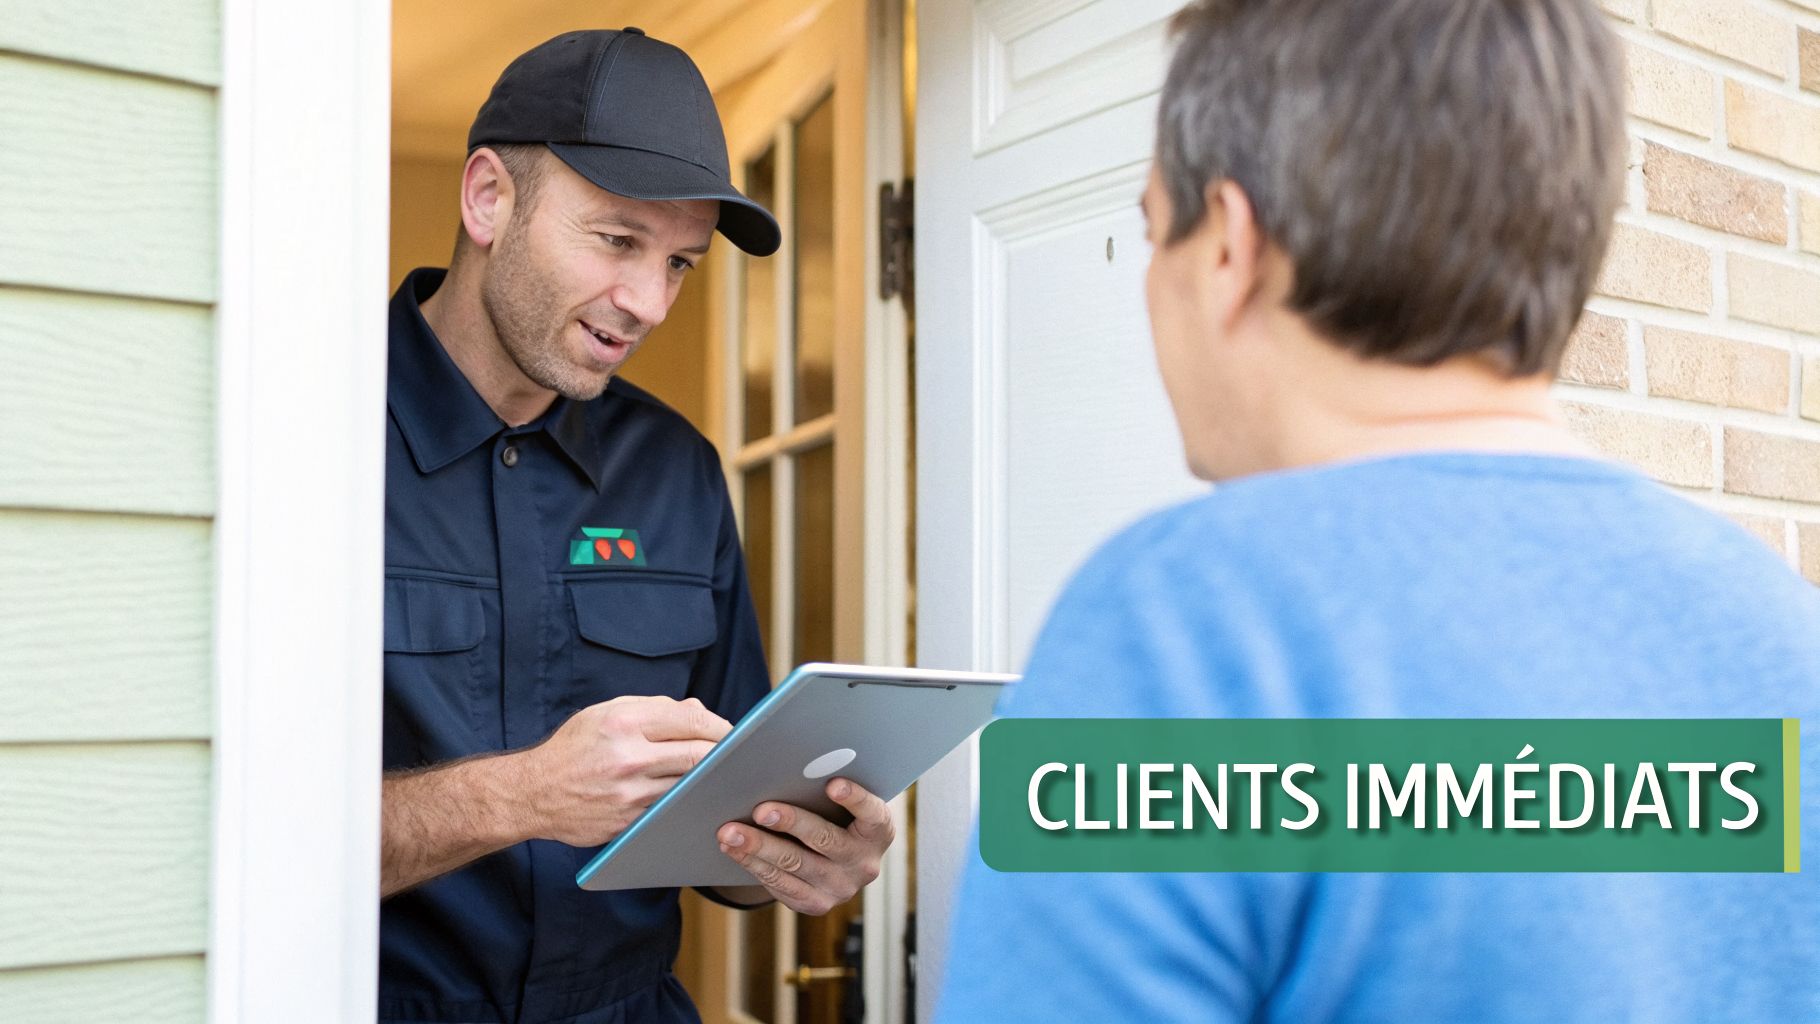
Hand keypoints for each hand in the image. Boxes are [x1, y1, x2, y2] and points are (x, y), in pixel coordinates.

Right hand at [522, 695, 730, 846]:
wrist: (533, 793)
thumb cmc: (573, 748)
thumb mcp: (605, 713)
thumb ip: (654, 708)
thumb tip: (698, 710)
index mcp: (624, 721)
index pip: (692, 719)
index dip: (721, 726)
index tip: (734, 732)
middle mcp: (628, 757)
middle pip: (699, 754)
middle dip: (725, 755)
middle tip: (739, 756)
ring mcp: (629, 793)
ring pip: (689, 785)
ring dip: (709, 781)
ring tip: (722, 776)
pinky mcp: (628, 822)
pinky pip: (669, 809)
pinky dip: (685, 802)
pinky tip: (695, 797)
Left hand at [716, 778, 895, 914]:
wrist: (838, 860)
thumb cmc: (836, 815)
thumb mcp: (844, 804)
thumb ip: (827, 788)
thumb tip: (788, 765)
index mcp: (879, 831)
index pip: (872, 813)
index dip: (854, 798)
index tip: (833, 784)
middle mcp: (864, 863)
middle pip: (824, 840)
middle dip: (790, 822)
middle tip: (761, 810)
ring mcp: (841, 888)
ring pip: (794, 865)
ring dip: (758, 846)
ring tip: (730, 831)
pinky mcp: (816, 904)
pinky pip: (780, 884)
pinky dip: (752, 863)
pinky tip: (733, 848)